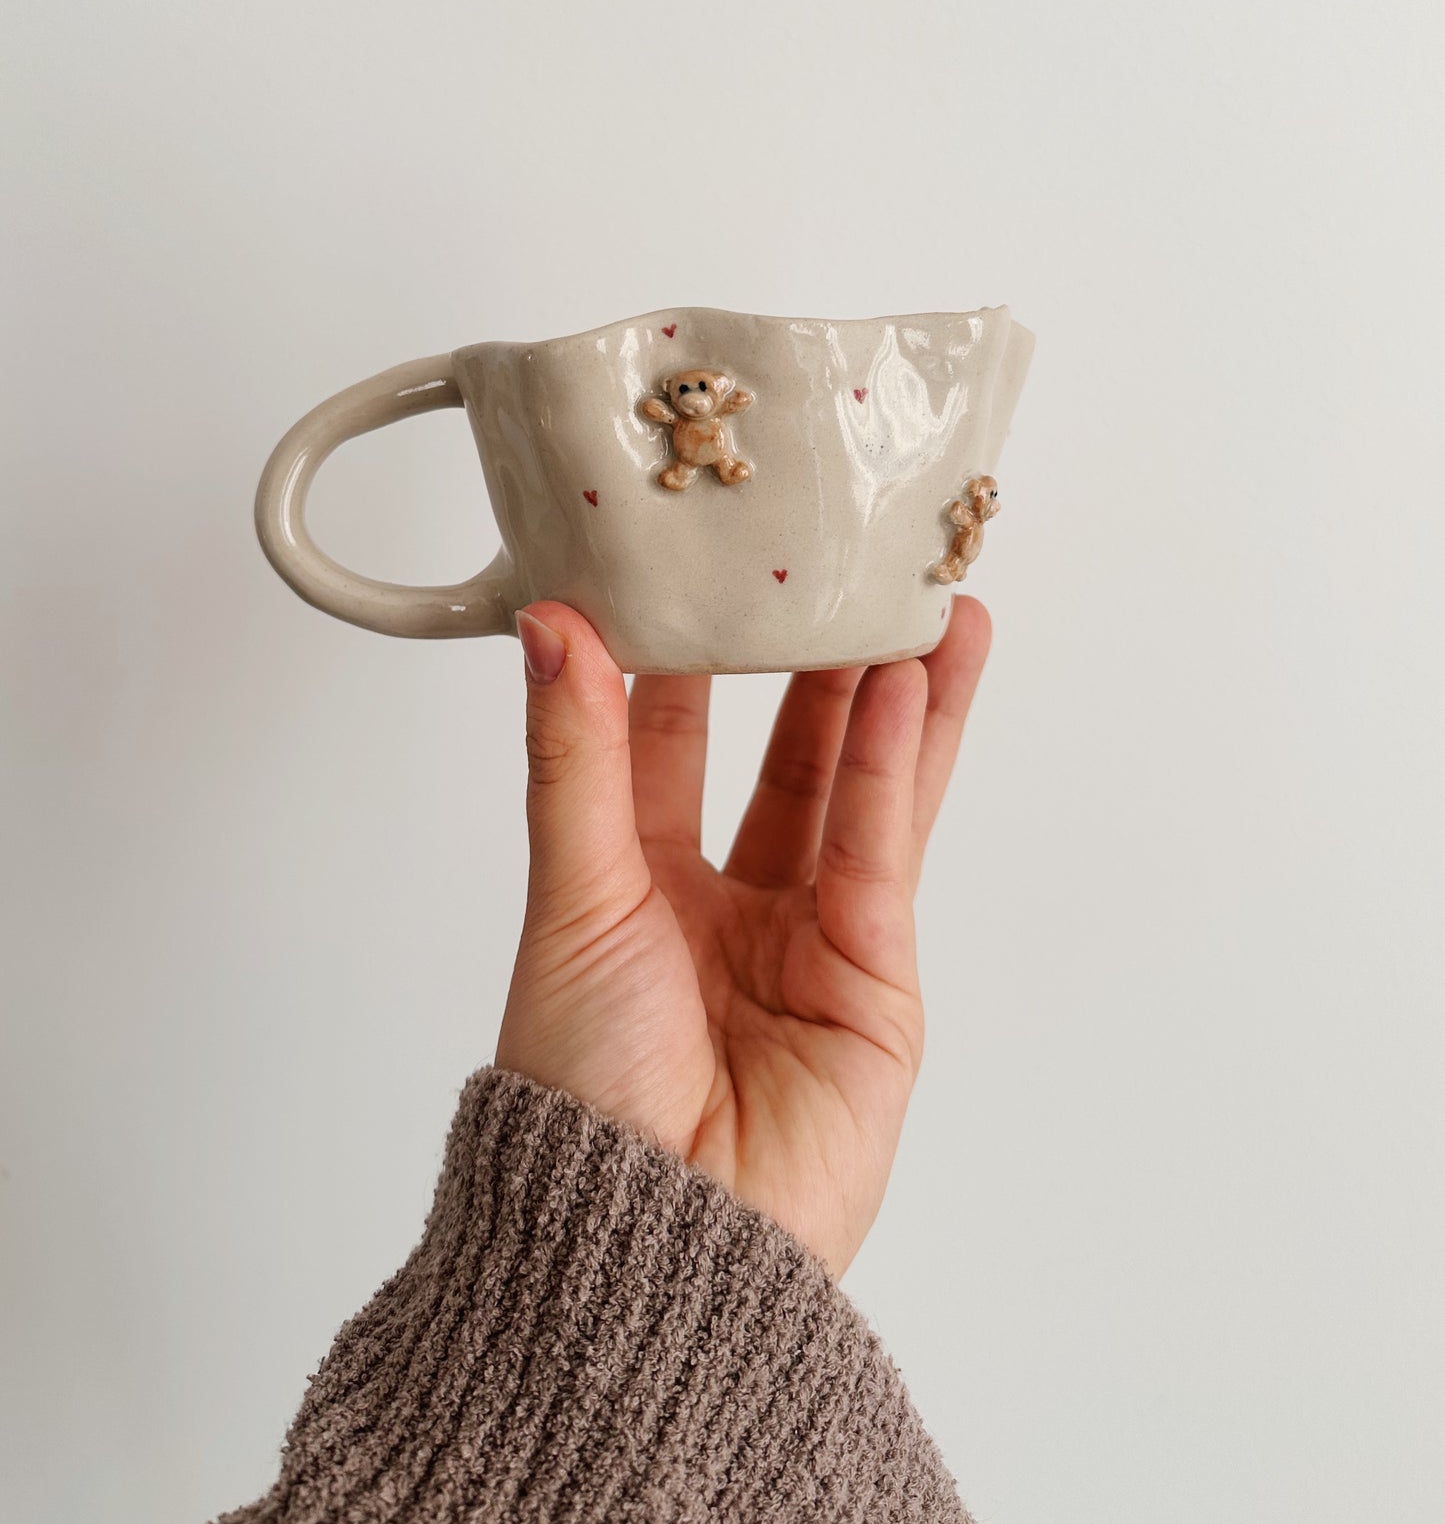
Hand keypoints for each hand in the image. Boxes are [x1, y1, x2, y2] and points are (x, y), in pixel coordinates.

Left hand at [494, 598, 991, 1277]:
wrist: (649, 1241)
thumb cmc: (583, 1092)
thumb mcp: (572, 897)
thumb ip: (573, 757)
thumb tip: (548, 626)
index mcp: (633, 885)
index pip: (666, 742)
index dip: (690, 656)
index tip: (705, 567)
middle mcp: (725, 906)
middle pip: (780, 758)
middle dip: (810, 668)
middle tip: (835, 575)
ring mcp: (807, 941)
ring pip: (855, 792)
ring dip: (887, 701)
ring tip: (918, 607)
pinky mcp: (875, 980)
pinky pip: (883, 849)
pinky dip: (898, 767)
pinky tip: (910, 688)